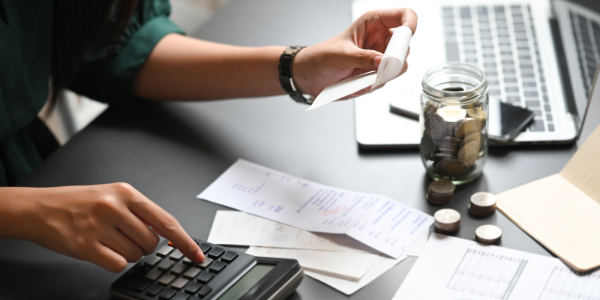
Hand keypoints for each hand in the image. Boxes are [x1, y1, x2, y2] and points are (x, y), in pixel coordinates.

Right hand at [20, 183, 203, 271]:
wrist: (39, 208)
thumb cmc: (78, 202)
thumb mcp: (112, 195)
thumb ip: (139, 211)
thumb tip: (167, 234)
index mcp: (126, 192)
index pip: (167, 221)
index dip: (185, 241)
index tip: (197, 254)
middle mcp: (115, 207)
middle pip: (151, 242)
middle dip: (142, 246)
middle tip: (123, 236)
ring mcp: (100, 226)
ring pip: (135, 255)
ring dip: (126, 254)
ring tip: (107, 239)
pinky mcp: (86, 245)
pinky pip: (117, 265)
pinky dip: (112, 262)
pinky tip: (99, 249)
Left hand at [292, 8, 416, 97]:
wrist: (310, 76)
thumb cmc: (322, 56)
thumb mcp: (341, 55)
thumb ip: (363, 58)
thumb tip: (383, 61)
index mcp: (374, 23)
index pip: (404, 15)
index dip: (410, 25)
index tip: (406, 38)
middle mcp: (380, 39)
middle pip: (405, 46)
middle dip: (394, 59)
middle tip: (380, 67)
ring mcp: (380, 57)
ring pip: (398, 67)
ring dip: (382, 75)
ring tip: (361, 77)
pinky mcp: (377, 74)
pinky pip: (386, 80)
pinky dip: (373, 84)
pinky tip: (357, 83)